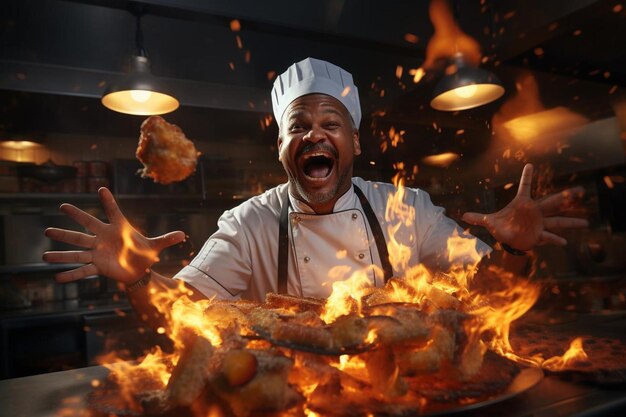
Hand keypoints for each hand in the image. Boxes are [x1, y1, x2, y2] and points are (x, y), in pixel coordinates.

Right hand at [43, 187, 185, 283]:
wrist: (138, 269)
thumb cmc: (143, 253)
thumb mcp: (155, 246)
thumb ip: (167, 239)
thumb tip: (184, 234)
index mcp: (118, 229)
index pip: (113, 212)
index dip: (109, 201)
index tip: (102, 188)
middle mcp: (103, 239)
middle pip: (86, 228)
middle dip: (74, 220)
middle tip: (60, 207)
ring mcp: (98, 253)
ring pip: (77, 250)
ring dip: (62, 251)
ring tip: (44, 252)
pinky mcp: (98, 267)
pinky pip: (82, 271)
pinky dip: (70, 275)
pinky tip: (56, 279)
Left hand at [461, 164, 587, 250]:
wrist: (510, 239)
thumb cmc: (502, 227)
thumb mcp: (489, 222)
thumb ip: (478, 218)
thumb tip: (462, 216)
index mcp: (522, 203)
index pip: (525, 187)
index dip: (526, 177)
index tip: (529, 165)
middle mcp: (534, 211)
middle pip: (552, 203)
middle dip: (565, 197)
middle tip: (578, 191)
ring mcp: (539, 223)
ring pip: (558, 220)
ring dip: (571, 221)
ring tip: (586, 221)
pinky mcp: (540, 235)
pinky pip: (549, 237)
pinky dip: (555, 239)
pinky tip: (564, 242)